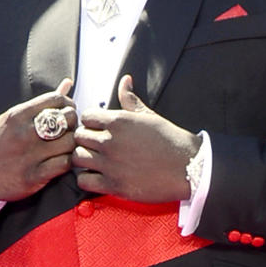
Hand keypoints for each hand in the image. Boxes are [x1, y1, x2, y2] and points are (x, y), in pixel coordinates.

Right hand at [0, 80, 77, 201]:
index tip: (65, 113)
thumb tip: (68, 83)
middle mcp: (24, 133)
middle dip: (72, 124)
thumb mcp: (11, 119)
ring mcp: (29, 155)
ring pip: (69, 142)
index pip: (56, 100)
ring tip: (64, 147)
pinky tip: (61, 161)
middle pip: (67, 119)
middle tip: (67, 131)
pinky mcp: (34, 176)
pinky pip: (65, 164)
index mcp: (17, 115)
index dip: (67, 105)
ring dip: (72, 144)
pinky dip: (68, 162)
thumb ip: (39, 104)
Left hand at [73, 75, 198, 201]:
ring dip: (83, 159)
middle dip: (85, 140)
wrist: (188, 168)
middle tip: (95, 146)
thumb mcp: (149, 116)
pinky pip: (84, 181)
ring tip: (94, 161)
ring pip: (77, 158)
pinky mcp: (114, 185)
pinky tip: (97, 177)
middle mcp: (110, 141)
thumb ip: (130, 100)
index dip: (90, 123)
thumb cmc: (170, 141)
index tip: (98, 130)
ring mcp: (110, 164)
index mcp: (118, 121)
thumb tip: (124, 81)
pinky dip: (86, 180)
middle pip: (78, 137)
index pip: (86, 117)